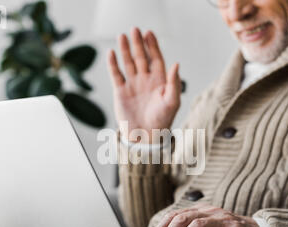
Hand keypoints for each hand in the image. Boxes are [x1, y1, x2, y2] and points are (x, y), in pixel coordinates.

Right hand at [107, 27, 181, 142]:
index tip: (149, 33)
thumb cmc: (162, 121)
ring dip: (125, 49)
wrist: (145, 136)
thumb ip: (174, 83)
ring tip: (122, 36)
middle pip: (141, 57)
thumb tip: (176, 64)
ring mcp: (132, 85)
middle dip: (138, 43)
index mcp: (159, 81)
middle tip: (135, 29)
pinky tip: (112, 53)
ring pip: (128, 63)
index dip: (153, 46)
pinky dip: (113, 64)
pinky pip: (116, 74)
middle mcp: (145, 80)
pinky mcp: (120, 91)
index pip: (156, 58)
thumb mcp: (172, 102)